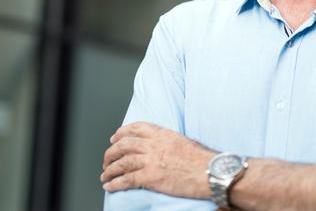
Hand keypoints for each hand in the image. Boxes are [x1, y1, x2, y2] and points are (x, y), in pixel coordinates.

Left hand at [101, 121, 215, 198]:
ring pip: (122, 162)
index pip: (135, 128)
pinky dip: (115, 183)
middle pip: (124, 145)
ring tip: (105, 175)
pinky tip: (110, 186)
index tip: (115, 138)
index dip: (121, 133)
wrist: (210, 172)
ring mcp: (151, 160)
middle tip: (107, 160)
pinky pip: (127, 179)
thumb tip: (158, 146)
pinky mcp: (151, 177)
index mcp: (162, 134)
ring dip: (110, 169)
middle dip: (111, 153)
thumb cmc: (202, 160)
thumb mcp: (183, 141)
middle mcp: (154, 145)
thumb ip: (167, 141)